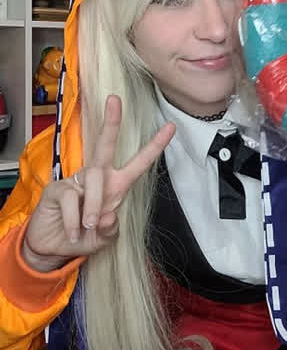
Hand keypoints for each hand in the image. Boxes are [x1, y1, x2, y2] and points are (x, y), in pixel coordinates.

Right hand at [22, 95, 174, 272]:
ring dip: (93, 206)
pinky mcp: (56, 190)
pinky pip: (70, 199)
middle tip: (115, 99)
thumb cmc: (83, 237)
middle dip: (112, 122)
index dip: (154, 146)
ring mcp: (75, 181)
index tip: (170, 127)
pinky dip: (73, 221)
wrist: (53, 249)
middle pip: (105, 145)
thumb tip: (108, 216)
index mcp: (115, 186)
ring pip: (93, 178)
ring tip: (88, 226)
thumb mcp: (104, 239)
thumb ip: (110, 229)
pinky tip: (72, 232)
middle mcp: (97, 178)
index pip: (138, 163)